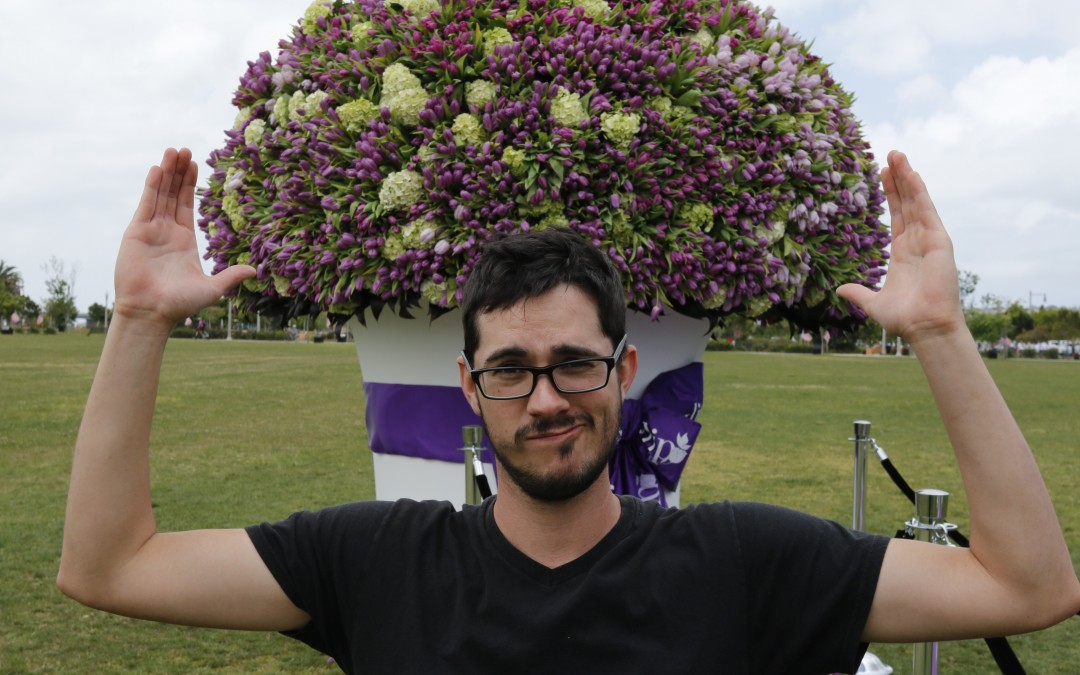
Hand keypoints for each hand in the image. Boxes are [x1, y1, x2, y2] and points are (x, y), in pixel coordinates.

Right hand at [113, 148, 254, 330]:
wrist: (151, 312)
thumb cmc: (180, 303)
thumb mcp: (212, 288)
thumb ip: (230, 276)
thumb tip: (253, 269)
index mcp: (184, 241)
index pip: (188, 205)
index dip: (191, 185)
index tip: (195, 164)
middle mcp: (167, 231)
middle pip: (173, 194)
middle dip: (179, 172)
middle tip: (185, 149)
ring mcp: (151, 230)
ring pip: (160, 194)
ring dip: (166, 173)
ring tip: (173, 151)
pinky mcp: (136, 232)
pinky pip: (146, 204)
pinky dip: (152, 186)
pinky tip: (158, 169)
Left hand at [837, 151, 965, 343]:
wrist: (924, 327)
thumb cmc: (903, 318)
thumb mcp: (873, 302)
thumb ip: (858, 293)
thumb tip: (840, 290)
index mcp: (902, 253)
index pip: (896, 216)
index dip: (890, 194)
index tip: (882, 173)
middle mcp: (916, 242)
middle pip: (906, 203)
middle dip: (898, 179)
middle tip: (889, 154)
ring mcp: (929, 240)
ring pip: (916, 202)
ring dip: (907, 177)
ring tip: (897, 154)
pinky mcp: (939, 241)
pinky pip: (927, 211)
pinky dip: (919, 192)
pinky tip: (912, 174)